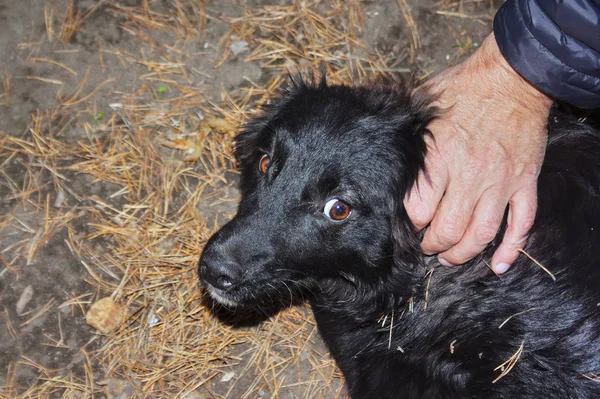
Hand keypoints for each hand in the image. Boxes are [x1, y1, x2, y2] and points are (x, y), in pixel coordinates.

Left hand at [405, 33, 552, 273]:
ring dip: (464, 253)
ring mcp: (500, 181)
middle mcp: (469, 174)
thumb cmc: (463, 87)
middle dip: (433, 246)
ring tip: (452, 258)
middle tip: (426, 247)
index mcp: (440, 157)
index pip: (418, 211)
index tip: (406, 226)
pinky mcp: (524, 181)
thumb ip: (400, 128)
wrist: (515, 76)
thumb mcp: (422, 103)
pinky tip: (500, 265)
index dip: (409, 226)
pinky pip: (522, 223)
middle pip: (448, 229)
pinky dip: (512, 249)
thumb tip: (371, 135)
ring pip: (482, 233)